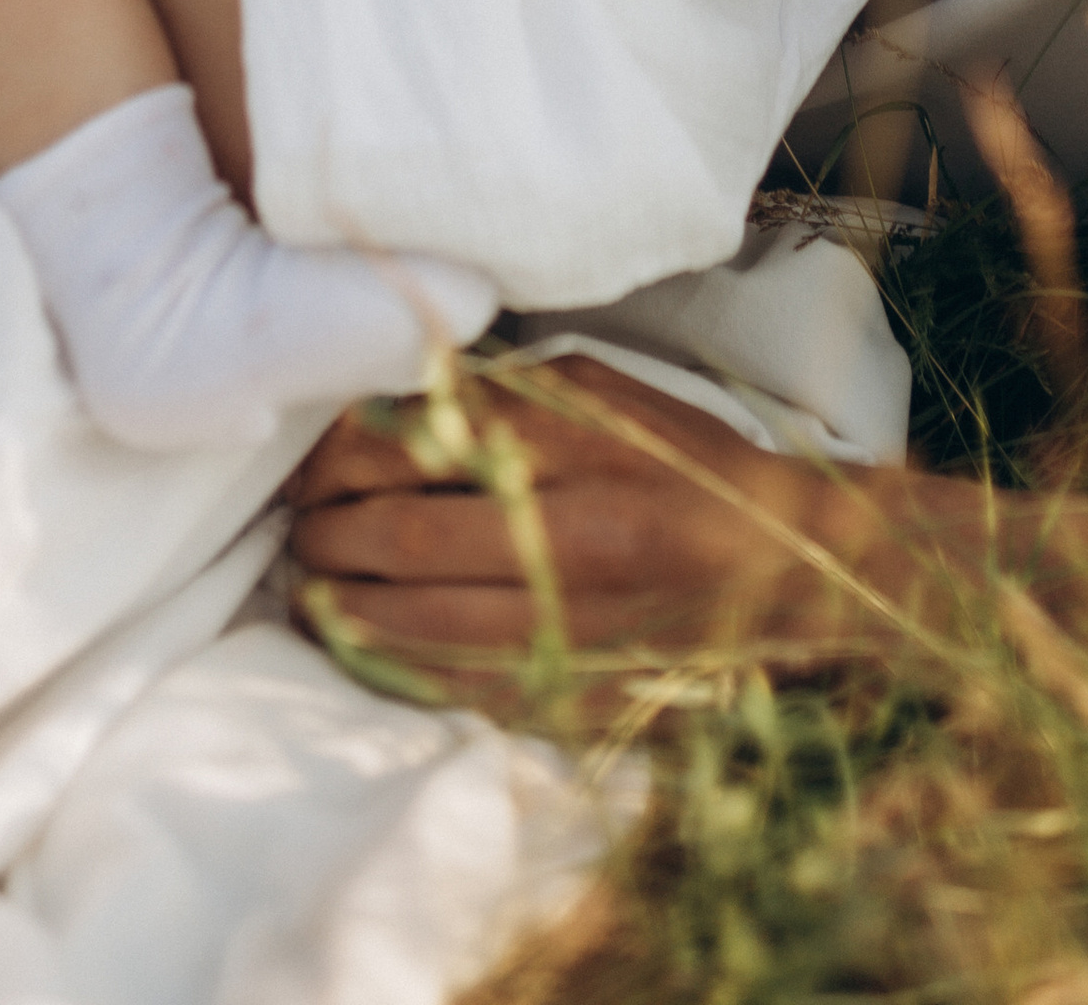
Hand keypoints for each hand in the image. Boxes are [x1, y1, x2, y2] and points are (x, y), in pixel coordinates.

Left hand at [286, 358, 877, 677]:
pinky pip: (454, 686)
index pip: (413, 443)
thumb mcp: (598, 394)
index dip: (338, 454)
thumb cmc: (681, 462)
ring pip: (412, 623)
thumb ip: (499, 394)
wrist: (790, 567)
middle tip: (298, 522)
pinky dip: (391, 663)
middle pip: (399, 536)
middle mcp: (563, 535)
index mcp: (570, 446)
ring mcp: (567, 625)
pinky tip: (359, 641)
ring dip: (341, 604)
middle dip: (327, 530)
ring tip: (309, 583)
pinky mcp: (570, 694)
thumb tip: (392, 396)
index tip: (310, 458)